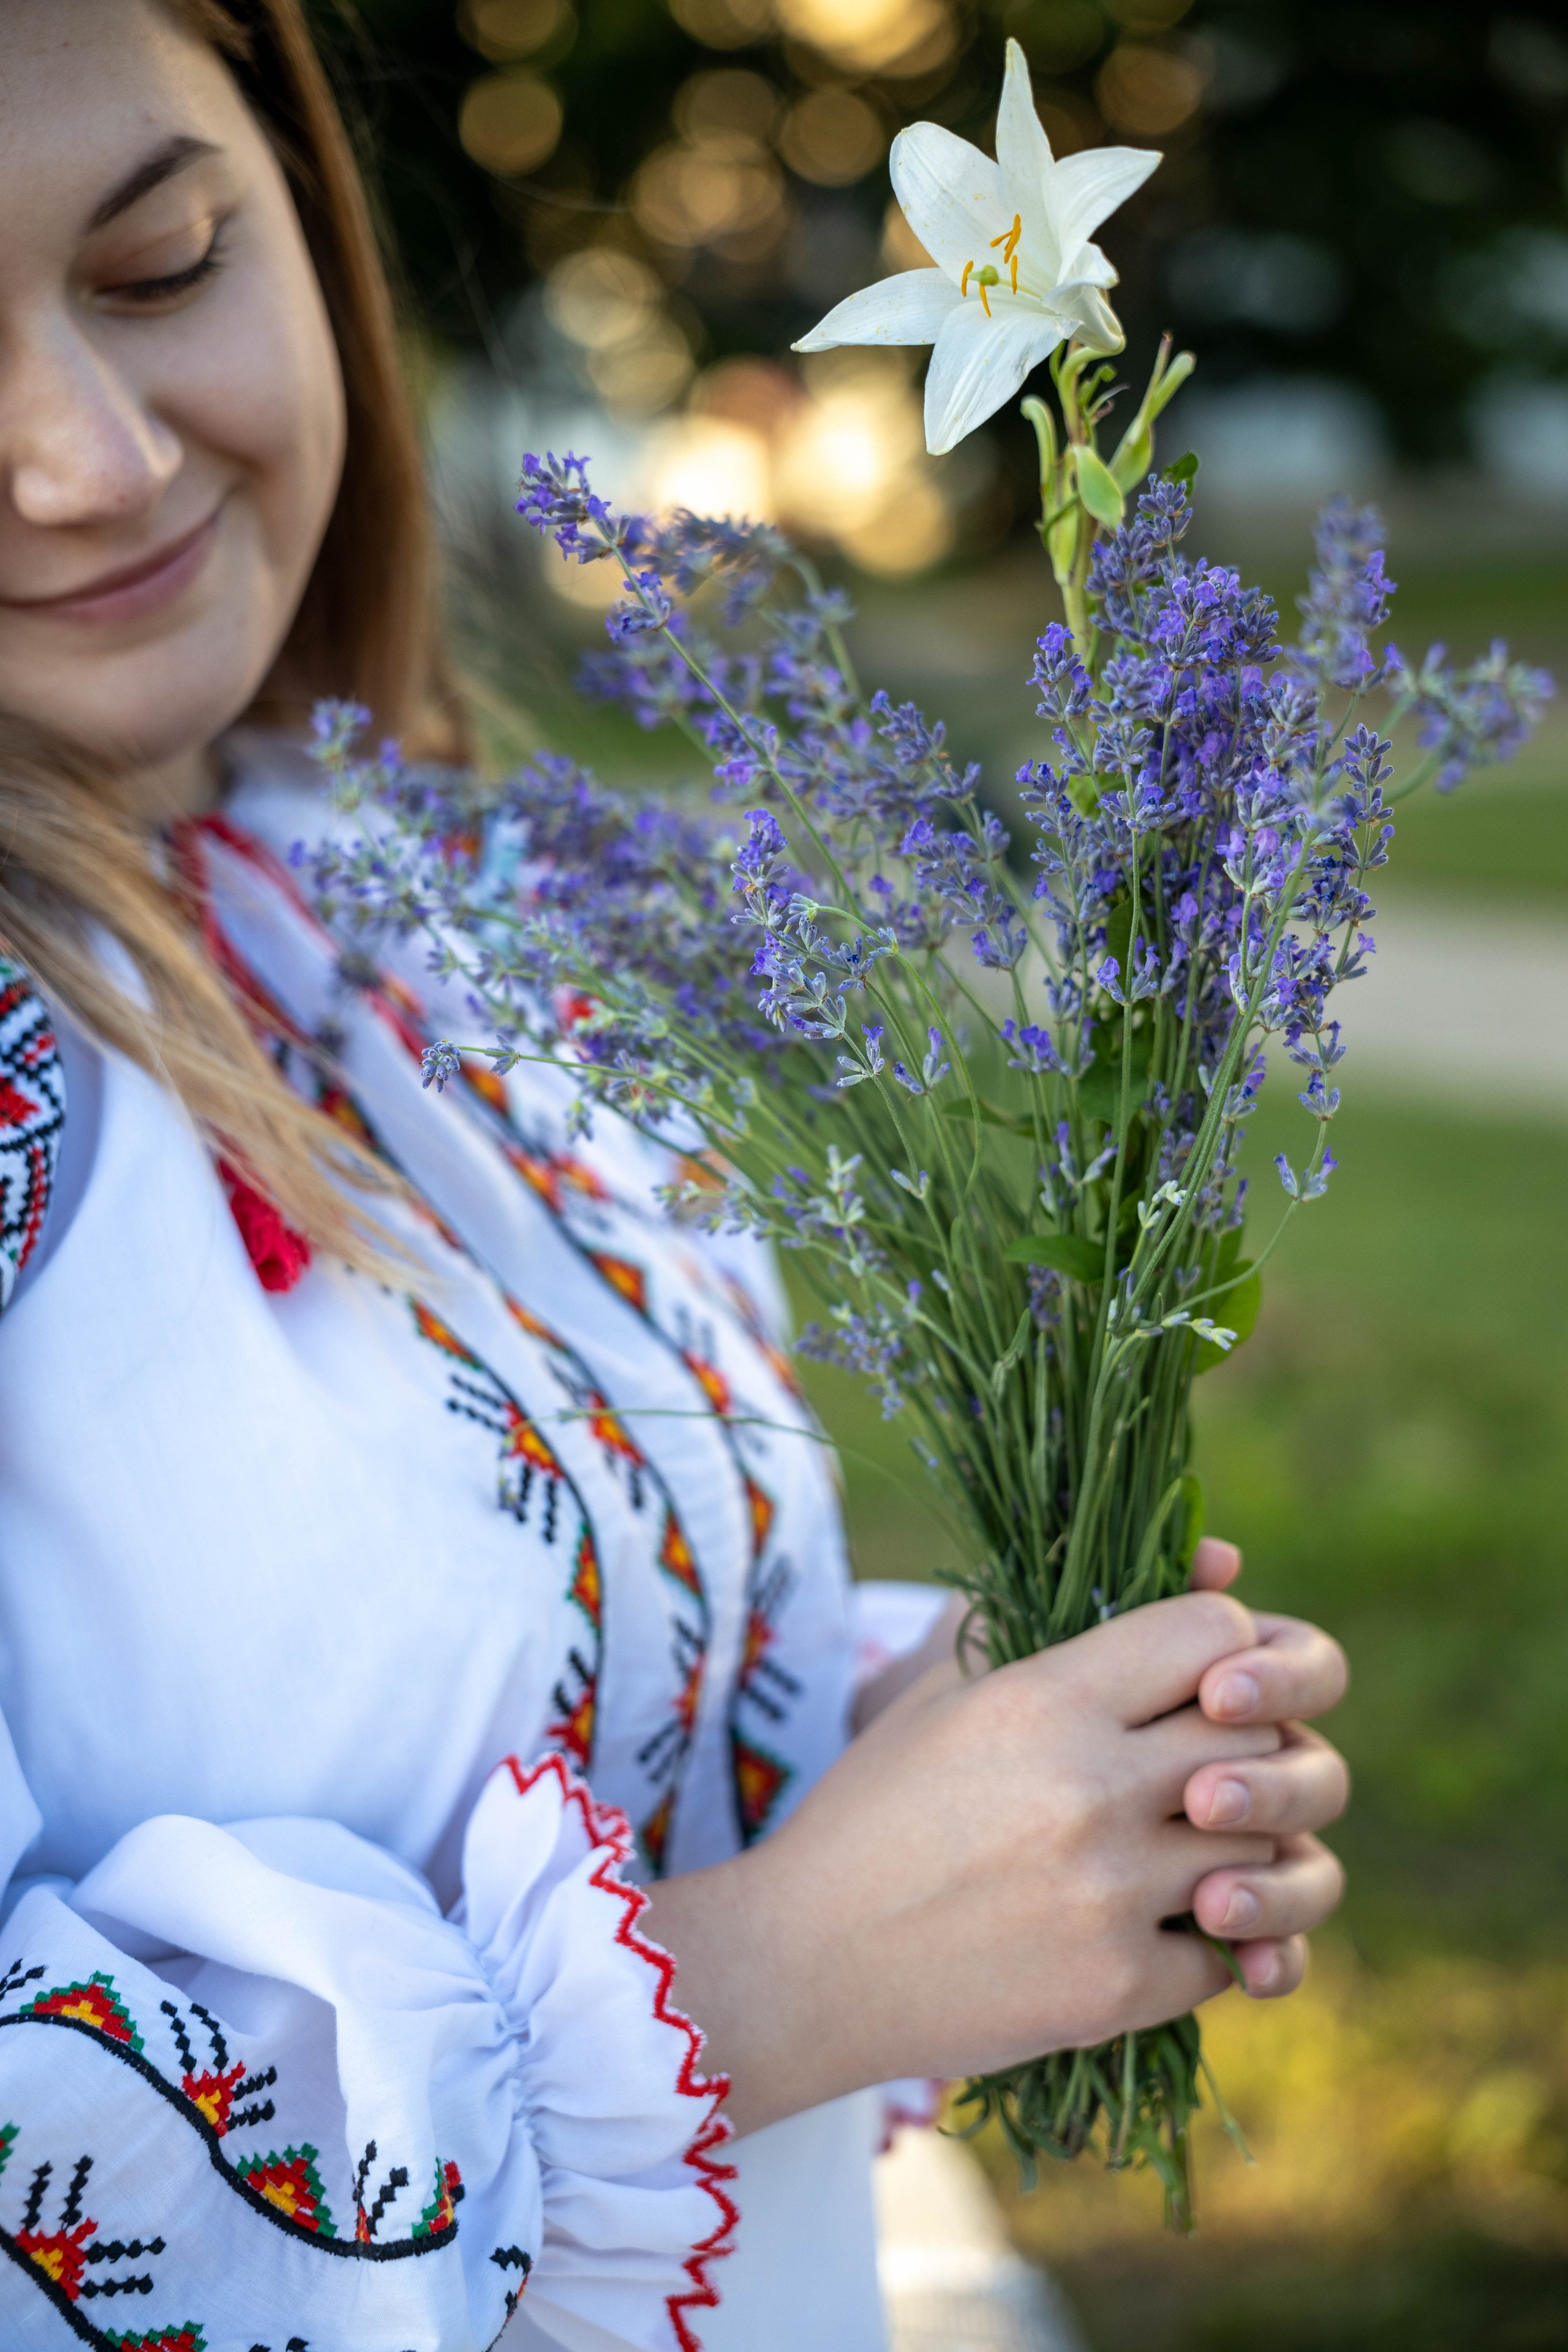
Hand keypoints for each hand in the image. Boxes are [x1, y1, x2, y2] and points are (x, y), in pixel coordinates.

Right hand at [645, 1587, 1342, 2135]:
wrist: (806, 1963)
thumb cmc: (874, 1808)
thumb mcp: (939, 1686)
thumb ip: (1046, 1605)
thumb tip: (1210, 1555)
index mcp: (1044, 1698)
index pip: (1213, 1630)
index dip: (1227, 1642)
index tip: (1199, 1677)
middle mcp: (1089, 1787)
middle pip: (1257, 1736)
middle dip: (1249, 1744)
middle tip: (1208, 1765)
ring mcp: (1109, 1893)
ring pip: (1264, 1846)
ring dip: (1243, 1846)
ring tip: (1194, 1846)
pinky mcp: (1116, 1988)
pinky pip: (1233, 1954)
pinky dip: (1213, 1943)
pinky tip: (1161, 1927)